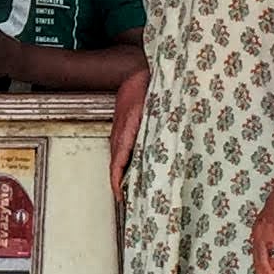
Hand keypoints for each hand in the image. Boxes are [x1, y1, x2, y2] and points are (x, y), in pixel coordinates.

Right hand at [110, 67, 149, 198]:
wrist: (136, 72)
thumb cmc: (147, 89)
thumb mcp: (152, 111)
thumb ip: (153, 131)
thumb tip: (158, 150)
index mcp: (125, 133)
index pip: (117, 163)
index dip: (117, 182)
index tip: (120, 197)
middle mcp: (119, 134)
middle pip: (115, 164)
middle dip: (119, 183)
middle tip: (127, 201)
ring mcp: (119, 130)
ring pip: (118, 156)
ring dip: (121, 173)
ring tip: (128, 189)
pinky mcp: (123, 126)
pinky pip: (121, 148)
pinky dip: (124, 161)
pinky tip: (133, 166)